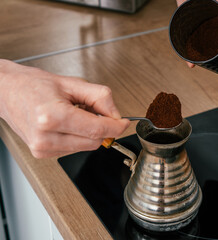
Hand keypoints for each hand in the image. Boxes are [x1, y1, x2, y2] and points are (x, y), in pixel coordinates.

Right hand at [0, 59, 129, 158]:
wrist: (7, 91)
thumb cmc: (34, 85)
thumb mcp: (73, 83)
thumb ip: (100, 98)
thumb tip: (117, 116)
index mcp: (51, 116)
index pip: (97, 130)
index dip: (116, 127)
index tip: (124, 123)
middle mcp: (45, 137)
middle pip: (94, 141)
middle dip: (102, 128)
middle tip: (94, 110)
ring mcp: (42, 148)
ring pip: (86, 147)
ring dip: (89, 133)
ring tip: (75, 114)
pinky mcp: (42, 154)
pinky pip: (74, 149)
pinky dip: (78, 137)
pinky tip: (67, 124)